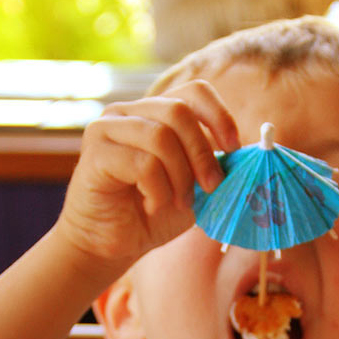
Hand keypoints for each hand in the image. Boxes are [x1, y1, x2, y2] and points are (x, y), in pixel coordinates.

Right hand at [55, 79, 239, 272]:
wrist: (108, 246)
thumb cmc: (149, 216)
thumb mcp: (192, 189)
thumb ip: (212, 167)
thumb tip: (244, 152)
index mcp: (153, 113)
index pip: (194, 92)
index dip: (220, 115)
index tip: (234, 148)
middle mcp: (127, 112)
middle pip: (179, 112)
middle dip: (202, 154)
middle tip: (210, 188)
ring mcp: (107, 129)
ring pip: (160, 137)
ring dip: (180, 178)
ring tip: (177, 203)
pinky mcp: (95, 154)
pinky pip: (142, 163)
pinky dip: (157, 190)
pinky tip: (151, 206)